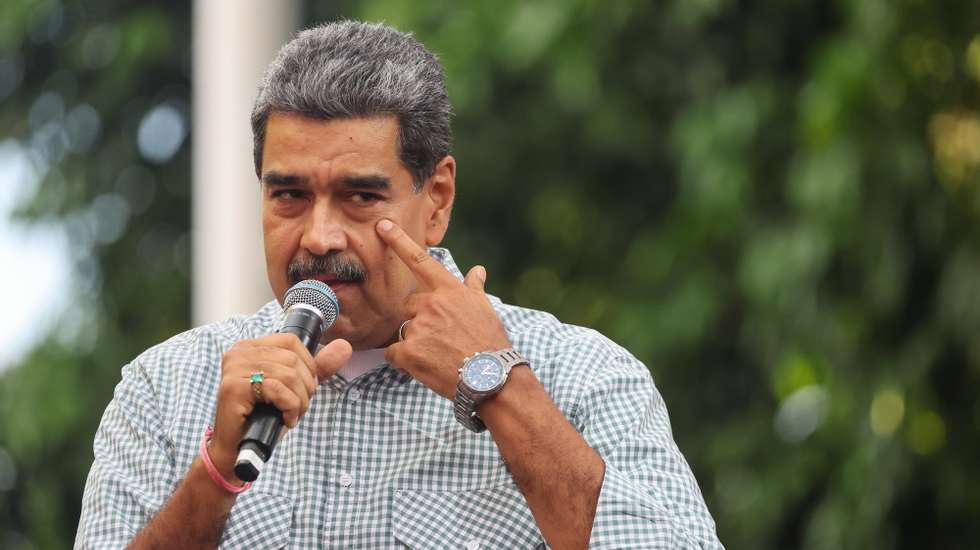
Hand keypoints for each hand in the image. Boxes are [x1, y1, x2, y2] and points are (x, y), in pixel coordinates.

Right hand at [209, 334, 351, 482]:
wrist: (236, 451)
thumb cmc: (263, 418)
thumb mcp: (293, 388)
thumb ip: (318, 367)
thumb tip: (345, 346)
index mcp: (249, 347)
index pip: (291, 341)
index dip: (308, 365)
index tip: (303, 388)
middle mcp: (239, 353)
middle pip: (292, 359)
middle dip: (305, 388)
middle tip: (297, 407)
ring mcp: (233, 368)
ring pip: (289, 375)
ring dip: (299, 401)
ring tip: (291, 415)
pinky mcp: (233, 387)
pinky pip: (278, 389)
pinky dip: (290, 407)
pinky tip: (284, 420)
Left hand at [377, 218, 511, 399]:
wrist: (492, 377)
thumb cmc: (491, 343)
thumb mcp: (486, 310)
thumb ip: (474, 288)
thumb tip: (478, 271)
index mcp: (449, 291)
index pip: (419, 260)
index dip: (398, 241)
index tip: (382, 226)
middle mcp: (431, 304)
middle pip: (409, 304)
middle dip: (419, 317)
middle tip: (440, 336)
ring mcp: (419, 327)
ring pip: (404, 330)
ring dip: (416, 342)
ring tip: (440, 355)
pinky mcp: (409, 351)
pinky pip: (394, 353)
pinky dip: (404, 361)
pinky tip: (426, 367)